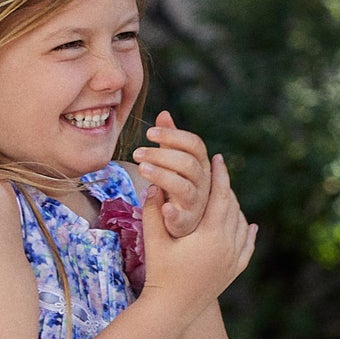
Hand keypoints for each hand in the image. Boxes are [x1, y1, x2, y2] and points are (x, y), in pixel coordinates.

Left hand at [131, 110, 210, 237]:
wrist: (185, 224)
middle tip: (137, 153)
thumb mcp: (174, 163)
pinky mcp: (184, 222)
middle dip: (161, 155)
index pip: (194, 144)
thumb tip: (163, 114)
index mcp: (200, 164)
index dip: (173, 136)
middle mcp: (202, 182)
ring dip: (162, 176)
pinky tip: (161, 205)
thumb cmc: (177, 189)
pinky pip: (180, 217)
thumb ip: (170, 141)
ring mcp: (195, 203)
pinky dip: (171, 212)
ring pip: (183, 186)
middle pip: (187, 163)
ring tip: (141, 168)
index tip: (149, 133)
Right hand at [140, 152, 255, 323]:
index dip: (219, 176)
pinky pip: (246, 248)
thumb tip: (150, 185)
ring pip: (242, 226)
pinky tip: (249, 226)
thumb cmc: (159, 275)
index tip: (218, 158)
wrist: (170, 311)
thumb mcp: (154, 242)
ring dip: (236, 208)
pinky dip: (248, 234)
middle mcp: (228, 246)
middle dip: (227, 188)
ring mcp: (233, 260)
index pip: (220, 196)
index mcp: (210, 235)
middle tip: (222, 171)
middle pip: (233, 208)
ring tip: (229, 195)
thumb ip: (153, 212)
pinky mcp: (233, 272)